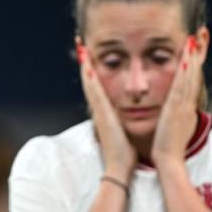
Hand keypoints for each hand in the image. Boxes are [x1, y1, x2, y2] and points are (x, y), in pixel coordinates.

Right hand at [77, 40, 136, 180]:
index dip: (93, 71)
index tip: (90, 56)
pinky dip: (88, 76)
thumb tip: (131, 119)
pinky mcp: (100, 113)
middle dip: (85, 62)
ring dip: (84, 64)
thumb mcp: (123, 133)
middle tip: (81, 44)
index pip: (97, 87)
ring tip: (81, 47)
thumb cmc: (124, 153)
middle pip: (90, 81)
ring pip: (89, 82)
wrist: (119, 167)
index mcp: (106, 112)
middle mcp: (99, 108)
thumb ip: (123, 124)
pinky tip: (86, 63)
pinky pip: (93, 90)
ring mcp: (98, 110)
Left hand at [151, 36, 201, 166]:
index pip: (193, 76)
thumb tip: (178, 111)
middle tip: (203, 32)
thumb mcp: (175, 126)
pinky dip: (184, 72)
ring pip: (190, 76)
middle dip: (199, 51)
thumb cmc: (168, 147)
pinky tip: (185, 58)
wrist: (169, 162)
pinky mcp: (176, 109)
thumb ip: (177, 116)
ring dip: (193, 56)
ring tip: (195, 38)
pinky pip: (181, 86)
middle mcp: (187, 102)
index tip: (199, 42)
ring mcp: (183, 105)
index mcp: (186, 105)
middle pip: (196, 71)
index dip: (196, 59)